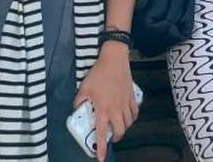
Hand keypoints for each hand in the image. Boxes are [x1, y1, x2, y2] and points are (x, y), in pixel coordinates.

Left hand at [73, 43, 138, 160]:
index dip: (101, 147)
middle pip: (120, 131)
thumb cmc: (98, 74)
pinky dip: (132, 118)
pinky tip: (128, 117)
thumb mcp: (84, 88)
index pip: (102, 133)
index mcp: (103, 109)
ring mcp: (125, 103)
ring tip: (118, 127)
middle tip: (111, 138)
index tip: (101, 158)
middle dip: (116, 138)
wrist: (114, 60)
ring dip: (123, 128)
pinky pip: (135, 113)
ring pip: (128, 123)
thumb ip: (79, 101)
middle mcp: (116, 110)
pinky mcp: (132, 97)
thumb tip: (77, 109)